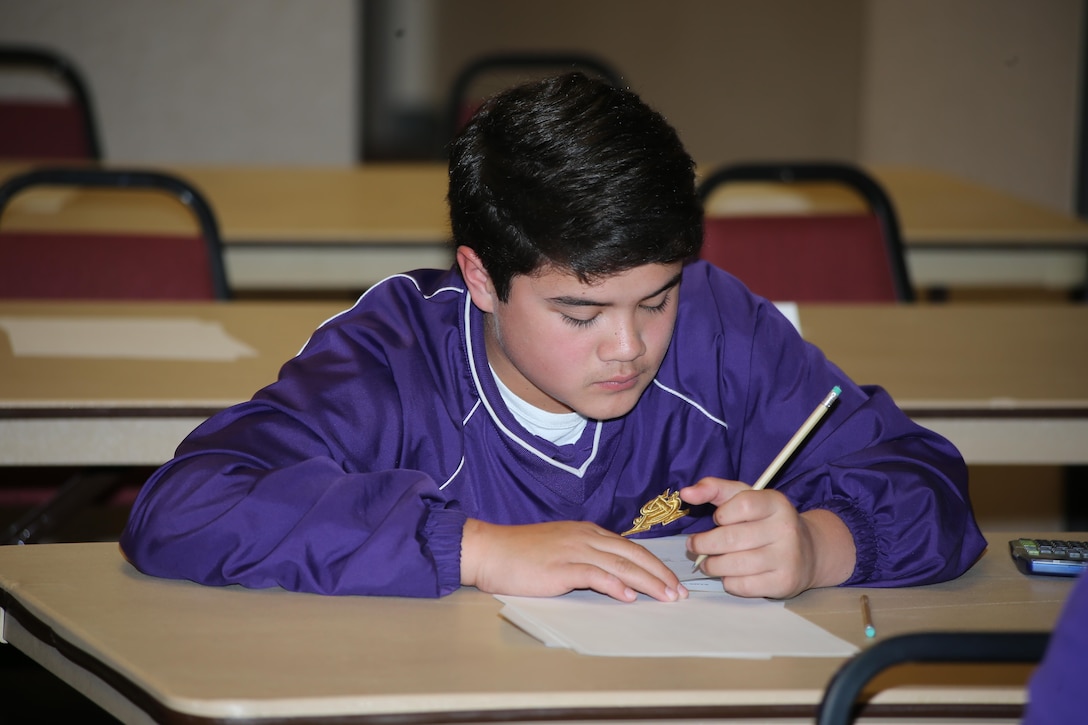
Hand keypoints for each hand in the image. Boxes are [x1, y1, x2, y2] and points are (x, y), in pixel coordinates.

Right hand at [460, 518, 687, 602]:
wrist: (490, 550)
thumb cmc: (521, 554)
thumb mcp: (560, 548)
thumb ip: (585, 557)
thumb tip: (611, 576)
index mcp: (587, 532)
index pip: (629, 548)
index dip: (654, 565)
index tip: (671, 582)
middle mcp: (585, 537)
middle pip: (632, 555)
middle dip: (659, 574)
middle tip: (679, 593)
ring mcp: (573, 550)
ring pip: (620, 564)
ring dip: (647, 582)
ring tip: (665, 597)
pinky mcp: (560, 566)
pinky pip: (594, 574)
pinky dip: (614, 585)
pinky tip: (628, 597)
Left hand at [680, 477, 854, 598]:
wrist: (808, 552)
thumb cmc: (766, 522)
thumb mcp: (745, 498)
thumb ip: (715, 489)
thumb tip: (686, 493)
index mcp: (776, 503)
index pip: (741, 505)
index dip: (721, 514)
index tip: (716, 519)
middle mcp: (785, 529)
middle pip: (731, 538)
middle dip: (703, 544)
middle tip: (694, 545)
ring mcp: (787, 558)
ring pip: (734, 564)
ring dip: (712, 565)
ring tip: (707, 562)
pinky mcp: (783, 582)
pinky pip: (743, 585)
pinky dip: (728, 582)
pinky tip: (729, 574)